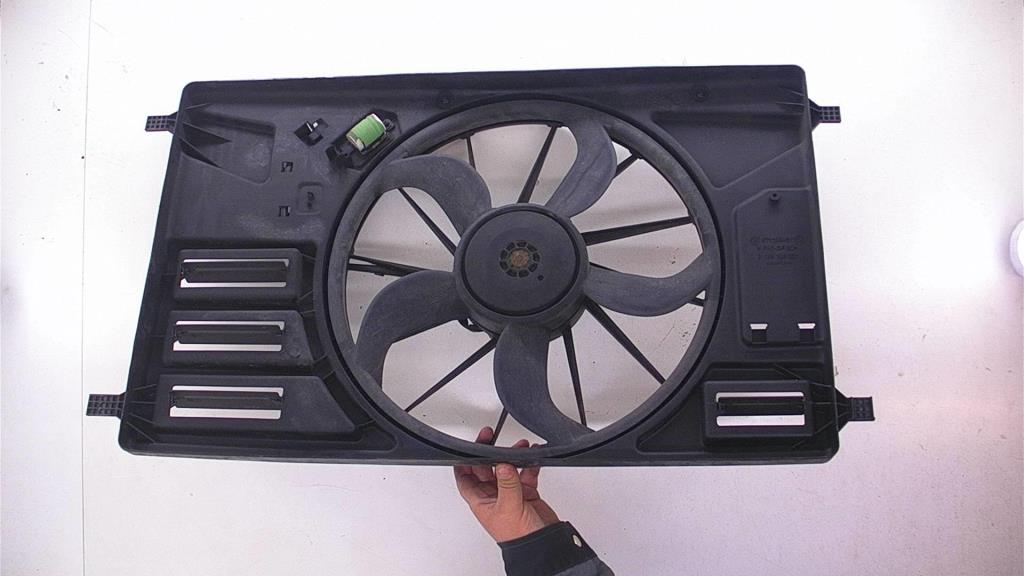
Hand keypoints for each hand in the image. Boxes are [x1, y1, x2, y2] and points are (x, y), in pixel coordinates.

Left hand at [453, 426, 559, 542]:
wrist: (543, 545)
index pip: (465, 478)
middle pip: (485, 468)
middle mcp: (493, 496)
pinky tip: (533, 456)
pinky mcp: (526, 493)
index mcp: (481, 501)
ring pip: (506, 468)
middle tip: (492, 437)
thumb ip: (507, 483)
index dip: (464, 461)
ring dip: (512, 456)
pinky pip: (525, 473)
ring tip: (520, 446)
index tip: (469, 446)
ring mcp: (510, 493)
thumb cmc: (519, 537)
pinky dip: (529, 464)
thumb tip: (503, 464)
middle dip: (489, 452)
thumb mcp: (509, 507)